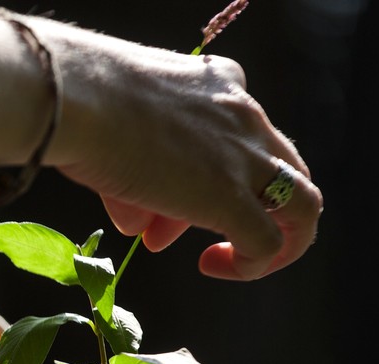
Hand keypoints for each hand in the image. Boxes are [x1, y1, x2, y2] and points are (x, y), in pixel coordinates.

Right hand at [33, 17, 321, 280]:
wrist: (77, 100)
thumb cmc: (79, 103)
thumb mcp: (113, 129)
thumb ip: (132, 175)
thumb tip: (136, 222)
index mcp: (217, 82)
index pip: (230, 132)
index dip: (197, 172)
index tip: (152, 204)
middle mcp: (243, 115)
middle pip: (271, 167)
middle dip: (231, 202)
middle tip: (171, 229)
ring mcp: (244, 158)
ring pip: (301, 202)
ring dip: (279, 234)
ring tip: (239, 258)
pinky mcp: (232, 198)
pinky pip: (267, 242)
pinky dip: (252, 263)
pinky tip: (214, 267)